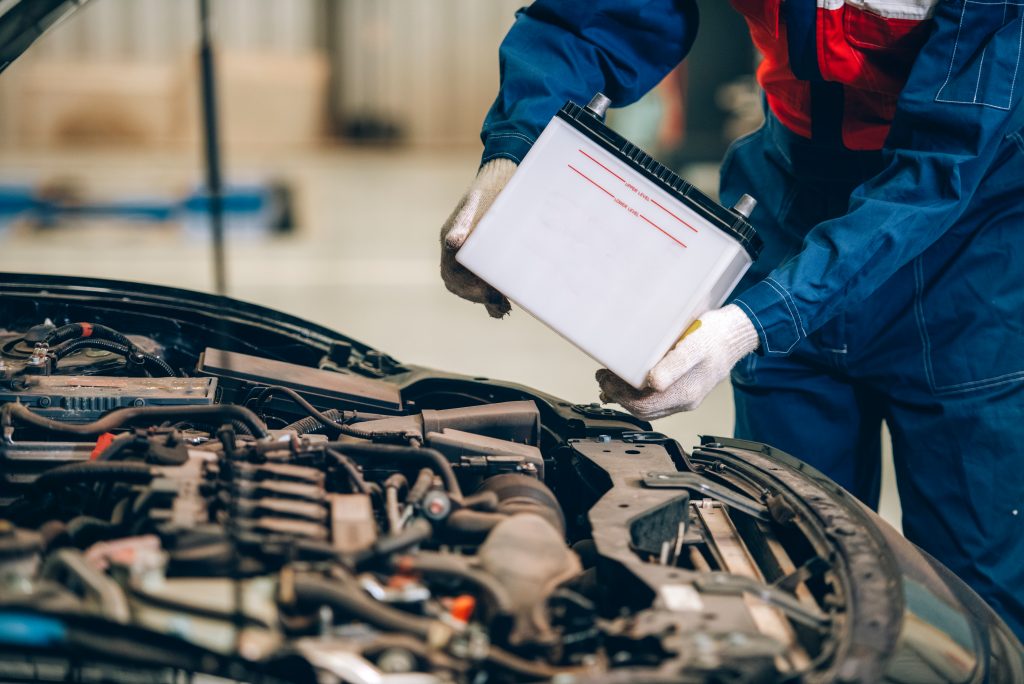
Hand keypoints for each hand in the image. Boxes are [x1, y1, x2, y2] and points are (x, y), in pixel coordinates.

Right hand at [440, 158, 517, 317]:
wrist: (507, 172)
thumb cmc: (493, 186)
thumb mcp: (480, 201)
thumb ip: (465, 222)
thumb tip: (453, 243)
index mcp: (452, 238)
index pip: (452, 276)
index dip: (468, 290)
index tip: (489, 296)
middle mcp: (458, 249)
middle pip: (461, 285)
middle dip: (479, 298)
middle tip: (501, 306)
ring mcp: (472, 252)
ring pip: (473, 284)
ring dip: (487, 299)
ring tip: (505, 308)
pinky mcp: (488, 252)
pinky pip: (486, 278)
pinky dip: (495, 293)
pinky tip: (508, 302)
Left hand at [596, 304, 758, 419]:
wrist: (735, 335)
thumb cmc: (715, 336)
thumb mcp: (693, 346)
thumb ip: (673, 366)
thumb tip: (654, 383)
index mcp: (686, 393)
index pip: (644, 405)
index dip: (620, 395)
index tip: (605, 380)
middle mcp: (685, 400)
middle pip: (644, 409)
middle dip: (619, 396)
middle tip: (603, 379)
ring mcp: (685, 397)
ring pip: (649, 407)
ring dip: (627, 396)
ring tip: (610, 381)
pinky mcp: (684, 389)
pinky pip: (657, 400)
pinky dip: (639, 393)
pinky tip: (629, 382)